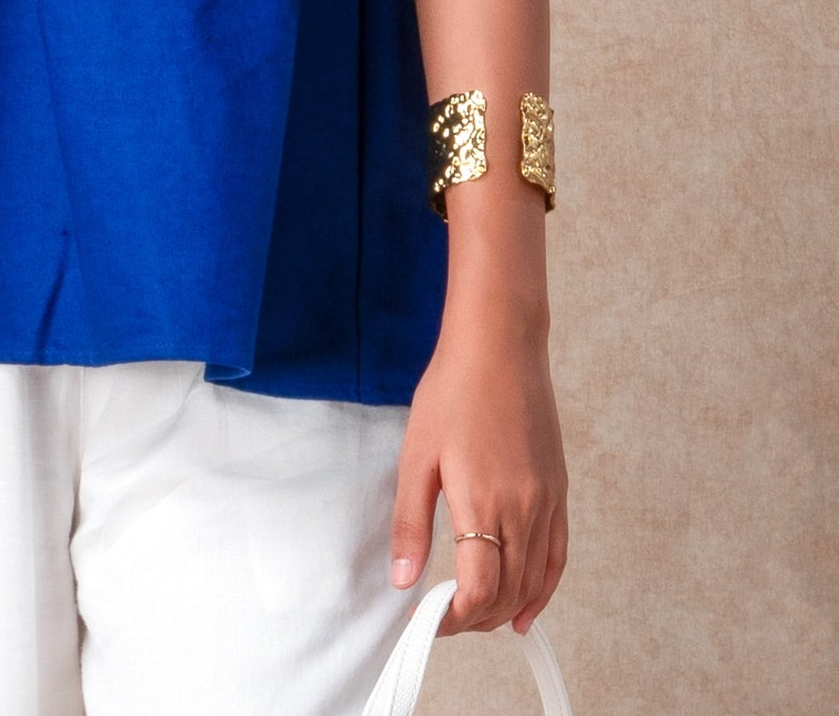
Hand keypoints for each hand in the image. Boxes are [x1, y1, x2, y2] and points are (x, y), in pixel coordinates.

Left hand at [389, 318, 567, 634]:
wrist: (500, 344)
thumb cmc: (453, 391)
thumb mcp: (417, 455)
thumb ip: (412, 523)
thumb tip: (404, 581)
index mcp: (485, 502)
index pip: (478, 591)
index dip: (453, 619)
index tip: (427, 620)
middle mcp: (524, 509)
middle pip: (508, 595)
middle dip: (474, 620)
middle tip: (440, 618)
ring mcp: (547, 502)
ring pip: (533, 582)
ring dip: (503, 609)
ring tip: (472, 617)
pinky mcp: (559, 492)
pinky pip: (557, 557)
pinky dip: (542, 590)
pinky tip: (524, 609)